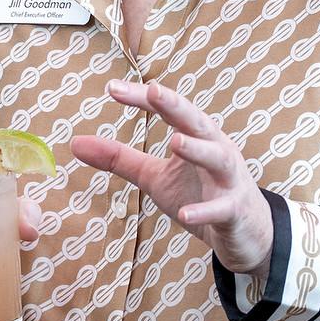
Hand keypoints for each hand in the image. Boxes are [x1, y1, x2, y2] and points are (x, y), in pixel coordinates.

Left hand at [70, 81, 272, 275]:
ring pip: (217, 158)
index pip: (169, 112)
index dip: (143, 100)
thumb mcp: (155, 177)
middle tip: (155, 92)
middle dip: (177, 106)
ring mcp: (229, 180)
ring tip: (175, 142)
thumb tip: (75, 143)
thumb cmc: (200, 193)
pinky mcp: (235, 210)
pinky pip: (221, 208)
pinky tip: (185, 214)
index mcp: (196, 137)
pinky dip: (204, 210)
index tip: (113, 88)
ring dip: (198, 149)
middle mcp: (216, 150)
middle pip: (198, 123)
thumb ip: (120, 159)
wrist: (244, 232)